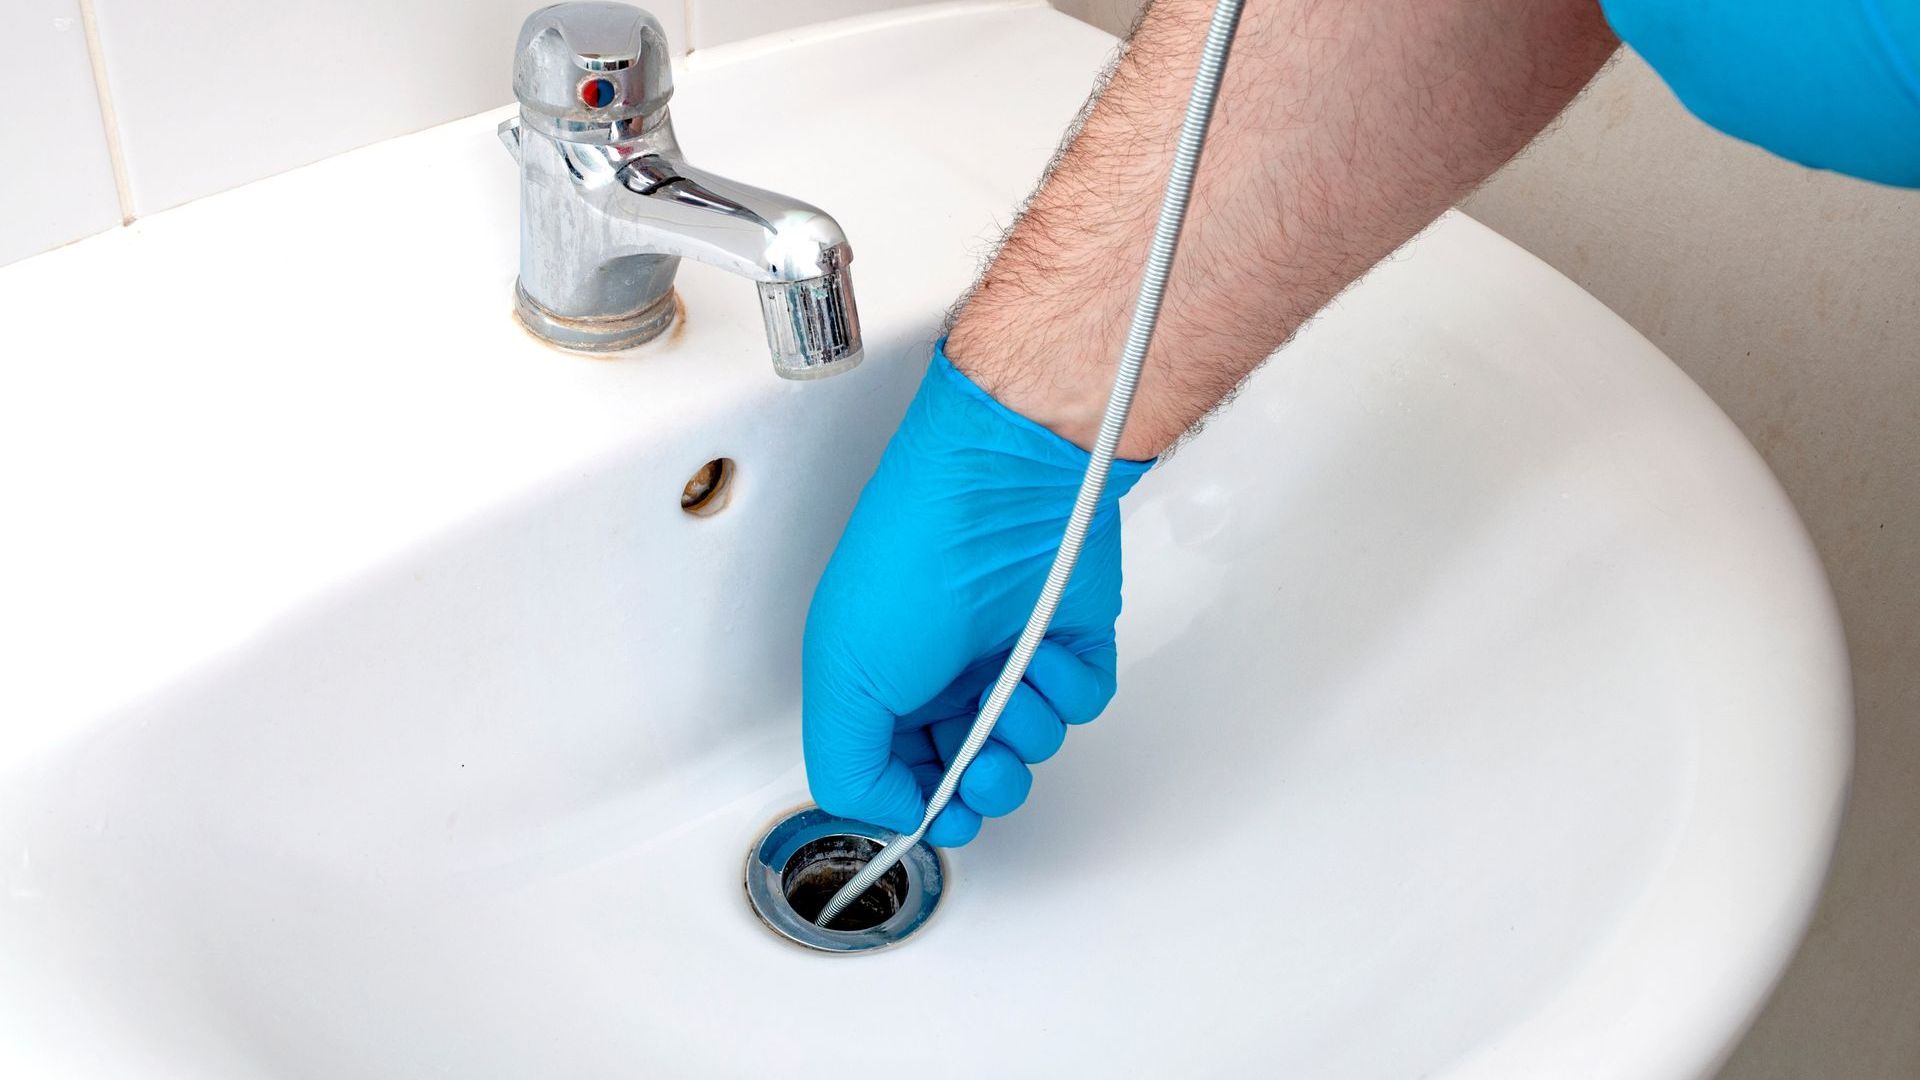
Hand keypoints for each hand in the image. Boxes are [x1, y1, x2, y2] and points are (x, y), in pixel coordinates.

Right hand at [801, 343, 1150, 844]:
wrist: (998, 490)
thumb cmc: (911, 561)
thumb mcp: (842, 676)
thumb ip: (849, 768)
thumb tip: (894, 813)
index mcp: (882, 685)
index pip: (902, 777)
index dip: (922, 805)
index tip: (935, 810)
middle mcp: (946, 675)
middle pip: (974, 776)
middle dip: (981, 786)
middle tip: (980, 767)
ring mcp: (1011, 658)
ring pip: (1032, 746)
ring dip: (1025, 732)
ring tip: (1011, 689)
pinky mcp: (1071, 641)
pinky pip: (1083, 703)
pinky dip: (1068, 693)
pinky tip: (1044, 655)